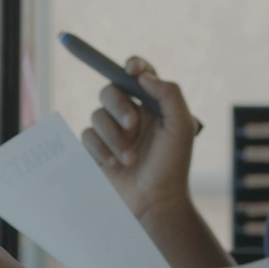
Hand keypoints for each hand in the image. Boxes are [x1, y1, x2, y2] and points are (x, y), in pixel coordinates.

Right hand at [80, 57, 198, 221]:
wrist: (155, 202)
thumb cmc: (172, 165)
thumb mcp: (181, 127)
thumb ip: (169, 94)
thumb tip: (143, 75)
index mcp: (152, 105)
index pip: (138, 74)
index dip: (133, 65)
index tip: (131, 69)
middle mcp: (130, 114)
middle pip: (111, 90)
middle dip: (119, 105)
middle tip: (132, 125)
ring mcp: (111, 132)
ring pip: (97, 115)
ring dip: (114, 137)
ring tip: (130, 159)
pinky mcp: (96, 149)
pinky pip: (87, 136)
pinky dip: (100, 149)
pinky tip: (115, 165)